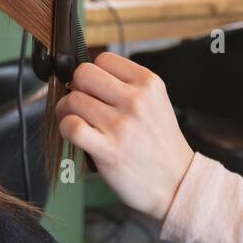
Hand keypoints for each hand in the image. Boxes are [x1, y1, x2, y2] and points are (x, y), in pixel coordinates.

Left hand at [55, 52, 194, 221]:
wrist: (177, 183)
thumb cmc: (160, 145)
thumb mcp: (156, 103)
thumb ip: (127, 86)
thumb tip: (85, 78)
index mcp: (149, 84)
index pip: (104, 59)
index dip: (94, 74)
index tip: (94, 89)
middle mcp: (136, 100)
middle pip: (84, 74)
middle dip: (77, 88)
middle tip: (81, 104)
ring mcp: (122, 125)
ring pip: (73, 100)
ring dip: (67, 111)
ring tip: (77, 121)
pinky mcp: (108, 150)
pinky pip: (71, 126)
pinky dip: (66, 128)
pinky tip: (75, 134)